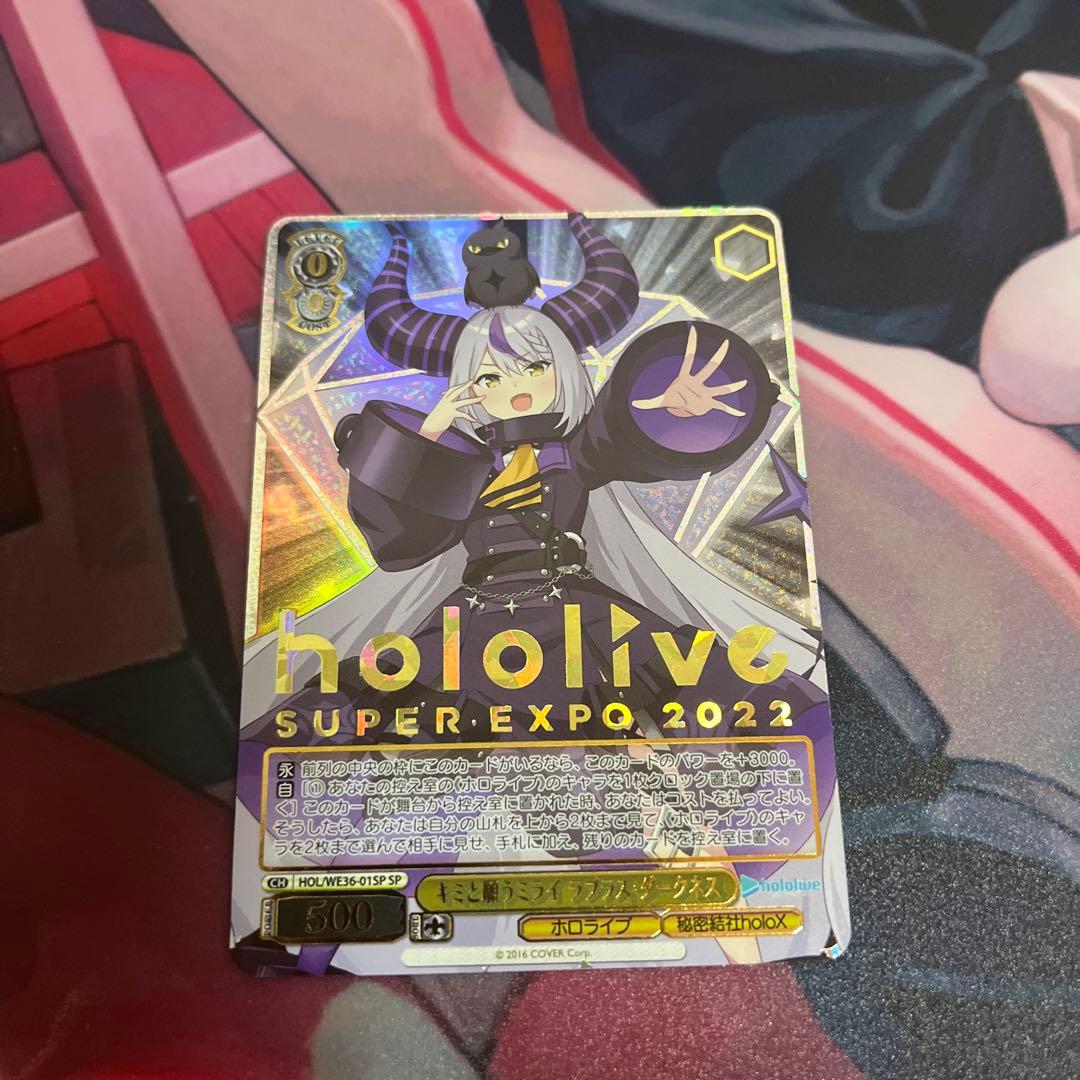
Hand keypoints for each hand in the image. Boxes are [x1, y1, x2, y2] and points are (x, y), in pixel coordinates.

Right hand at [419, 382, 481, 440]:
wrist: (430, 426)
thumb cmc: (436, 420)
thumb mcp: (442, 410)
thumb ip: (448, 406)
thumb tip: (455, 405)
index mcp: (444, 400)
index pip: (452, 390)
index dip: (459, 385)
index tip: (466, 382)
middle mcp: (446, 402)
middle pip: (457, 391)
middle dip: (465, 385)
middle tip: (472, 381)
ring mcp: (449, 407)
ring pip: (464, 402)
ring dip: (474, 399)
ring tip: (482, 397)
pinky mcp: (451, 414)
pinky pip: (463, 414)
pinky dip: (469, 417)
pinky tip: (474, 419)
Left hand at [632, 324, 747, 417]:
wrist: (680, 408)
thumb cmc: (672, 400)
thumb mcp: (658, 401)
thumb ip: (647, 402)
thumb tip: (633, 403)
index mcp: (686, 379)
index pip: (689, 358)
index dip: (691, 344)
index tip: (694, 330)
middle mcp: (699, 383)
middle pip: (710, 368)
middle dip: (718, 356)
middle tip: (726, 343)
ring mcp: (705, 393)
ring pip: (721, 388)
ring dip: (733, 387)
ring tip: (744, 383)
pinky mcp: (709, 404)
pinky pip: (722, 407)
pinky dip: (732, 410)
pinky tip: (741, 411)